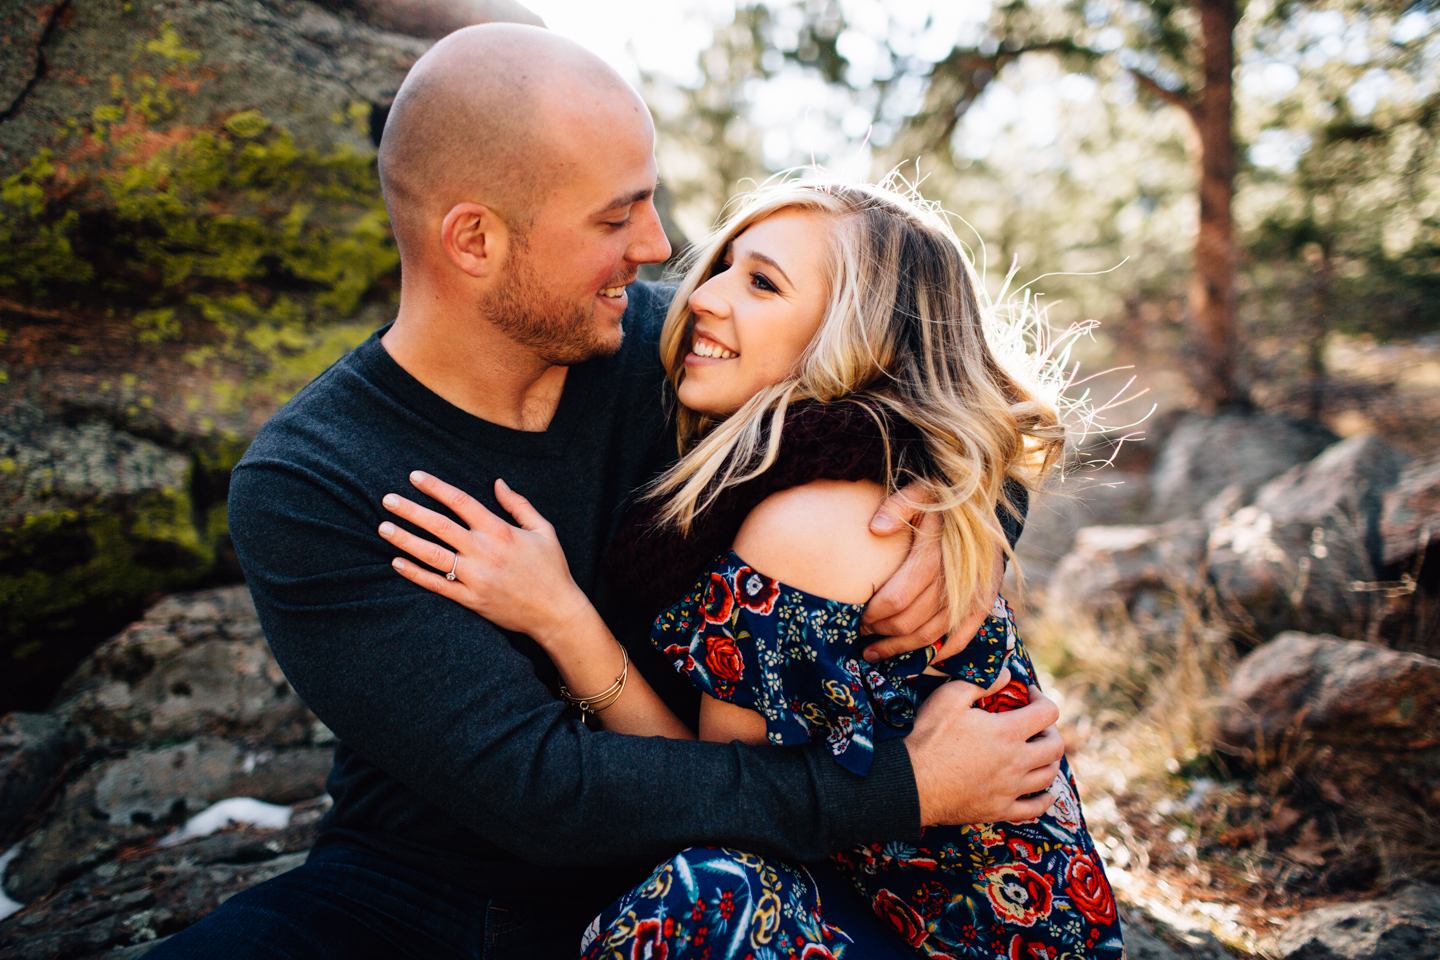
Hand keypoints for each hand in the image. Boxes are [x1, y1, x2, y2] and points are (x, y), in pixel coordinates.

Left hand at [379, 472, 589, 643]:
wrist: (556, 612)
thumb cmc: (552, 569)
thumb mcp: (544, 530)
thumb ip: (519, 505)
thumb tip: (498, 482)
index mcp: (500, 531)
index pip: (461, 502)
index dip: (436, 487)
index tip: (415, 477)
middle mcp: (484, 551)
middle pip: (439, 525)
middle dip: (410, 510)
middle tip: (387, 499)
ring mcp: (475, 577)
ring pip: (432, 554)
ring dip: (405, 540)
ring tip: (383, 527)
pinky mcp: (471, 599)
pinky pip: (437, 585)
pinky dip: (415, 574)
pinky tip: (396, 562)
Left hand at [860, 483, 1003, 662]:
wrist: (988, 509)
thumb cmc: (944, 502)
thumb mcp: (921, 492)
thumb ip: (898, 507)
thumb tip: (875, 529)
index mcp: (936, 555)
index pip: (897, 598)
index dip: (873, 613)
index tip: (856, 617)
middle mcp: (956, 581)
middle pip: (911, 621)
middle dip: (881, 633)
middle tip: (859, 637)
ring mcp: (972, 597)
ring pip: (932, 636)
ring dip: (901, 650)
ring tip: (875, 653)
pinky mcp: (983, 606)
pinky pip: (961, 639)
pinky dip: (939, 654)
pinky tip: (916, 660)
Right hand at [904, 672, 1063, 825]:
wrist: (909, 782)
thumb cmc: (928, 737)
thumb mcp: (949, 698)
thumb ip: (982, 683)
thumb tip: (1006, 675)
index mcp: (1008, 732)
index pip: (1047, 712)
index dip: (1042, 698)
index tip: (1029, 695)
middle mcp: (1016, 762)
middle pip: (1055, 747)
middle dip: (1050, 730)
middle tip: (1035, 725)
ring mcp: (1009, 790)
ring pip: (1049, 776)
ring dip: (1048, 761)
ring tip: (1036, 753)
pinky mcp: (999, 810)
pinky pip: (1034, 808)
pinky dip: (1044, 799)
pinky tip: (1043, 792)